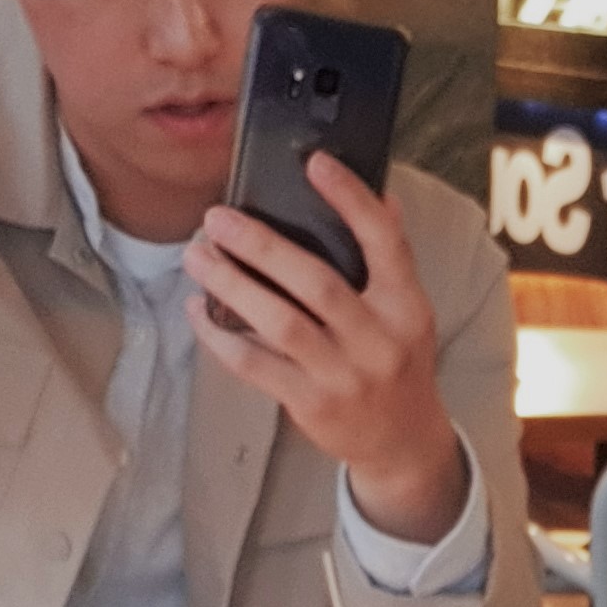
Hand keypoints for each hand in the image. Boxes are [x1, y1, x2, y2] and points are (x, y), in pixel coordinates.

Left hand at [184, 156, 469, 542]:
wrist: (402, 443)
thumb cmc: (397, 365)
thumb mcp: (408, 312)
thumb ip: (390, 260)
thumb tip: (379, 198)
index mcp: (406, 307)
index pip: (385, 242)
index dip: (351, 200)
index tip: (315, 163)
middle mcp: (378, 340)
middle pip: (316, 283)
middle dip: (261, 245)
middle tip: (218, 219)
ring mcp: (344, 375)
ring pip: (279, 322)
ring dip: (231, 285)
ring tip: (198, 256)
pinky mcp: (311, 403)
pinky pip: (255, 364)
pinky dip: (220, 335)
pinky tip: (198, 310)